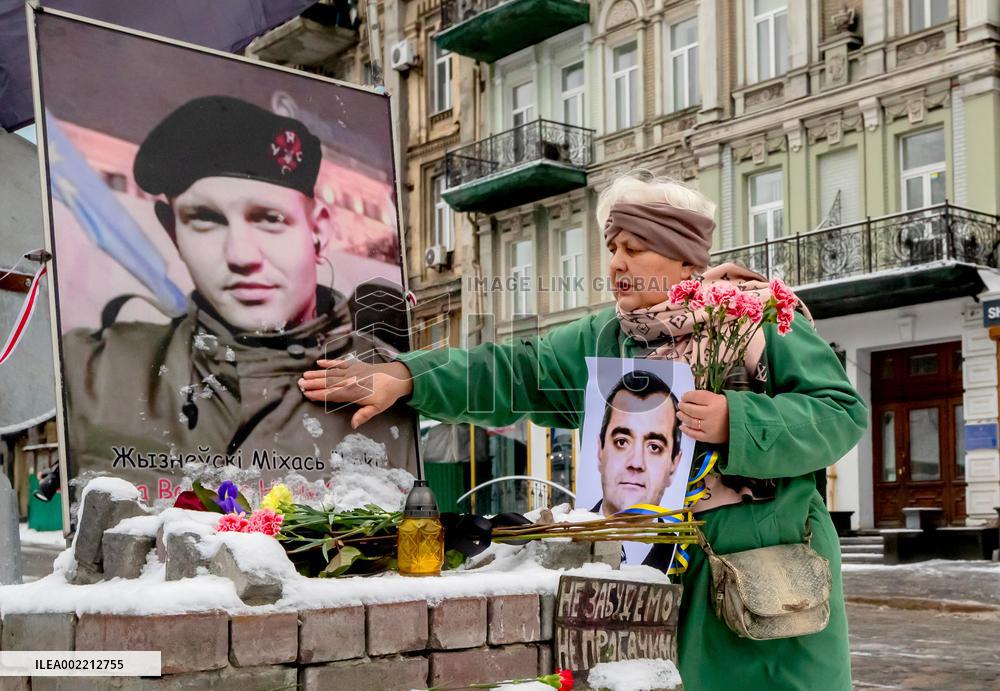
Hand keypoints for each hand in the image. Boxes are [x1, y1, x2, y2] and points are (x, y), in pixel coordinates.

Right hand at [298, 359, 412, 428]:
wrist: (396, 377)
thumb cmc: (386, 395)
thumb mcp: (377, 408)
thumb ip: (363, 415)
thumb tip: (353, 425)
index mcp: (354, 392)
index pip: (333, 394)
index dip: (319, 394)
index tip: (307, 394)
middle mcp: (350, 380)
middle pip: (328, 382)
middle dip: (313, 383)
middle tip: (300, 384)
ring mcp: (352, 371)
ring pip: (331, 373)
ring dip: (317, 374)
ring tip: (304, 376)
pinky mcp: (354, 365)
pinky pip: (339, 363)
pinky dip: (329, 362)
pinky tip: (319, 363)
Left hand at [677, 390, 729, 443]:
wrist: (743, 424)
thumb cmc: (729, 410)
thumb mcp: (719, 398)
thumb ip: (705, 398)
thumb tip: (687, 398)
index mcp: (715, 401)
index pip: (696, 396)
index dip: (687, 396)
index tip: (684, 397)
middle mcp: (712, 414)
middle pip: (691, 409)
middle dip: (683, 406)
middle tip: (680, 405)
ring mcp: (710, 426)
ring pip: (691, 421)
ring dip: (683, 417)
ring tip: (680, 414)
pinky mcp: (710, 437)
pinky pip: (694, 434)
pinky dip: (686, 430)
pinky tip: (682, 426)